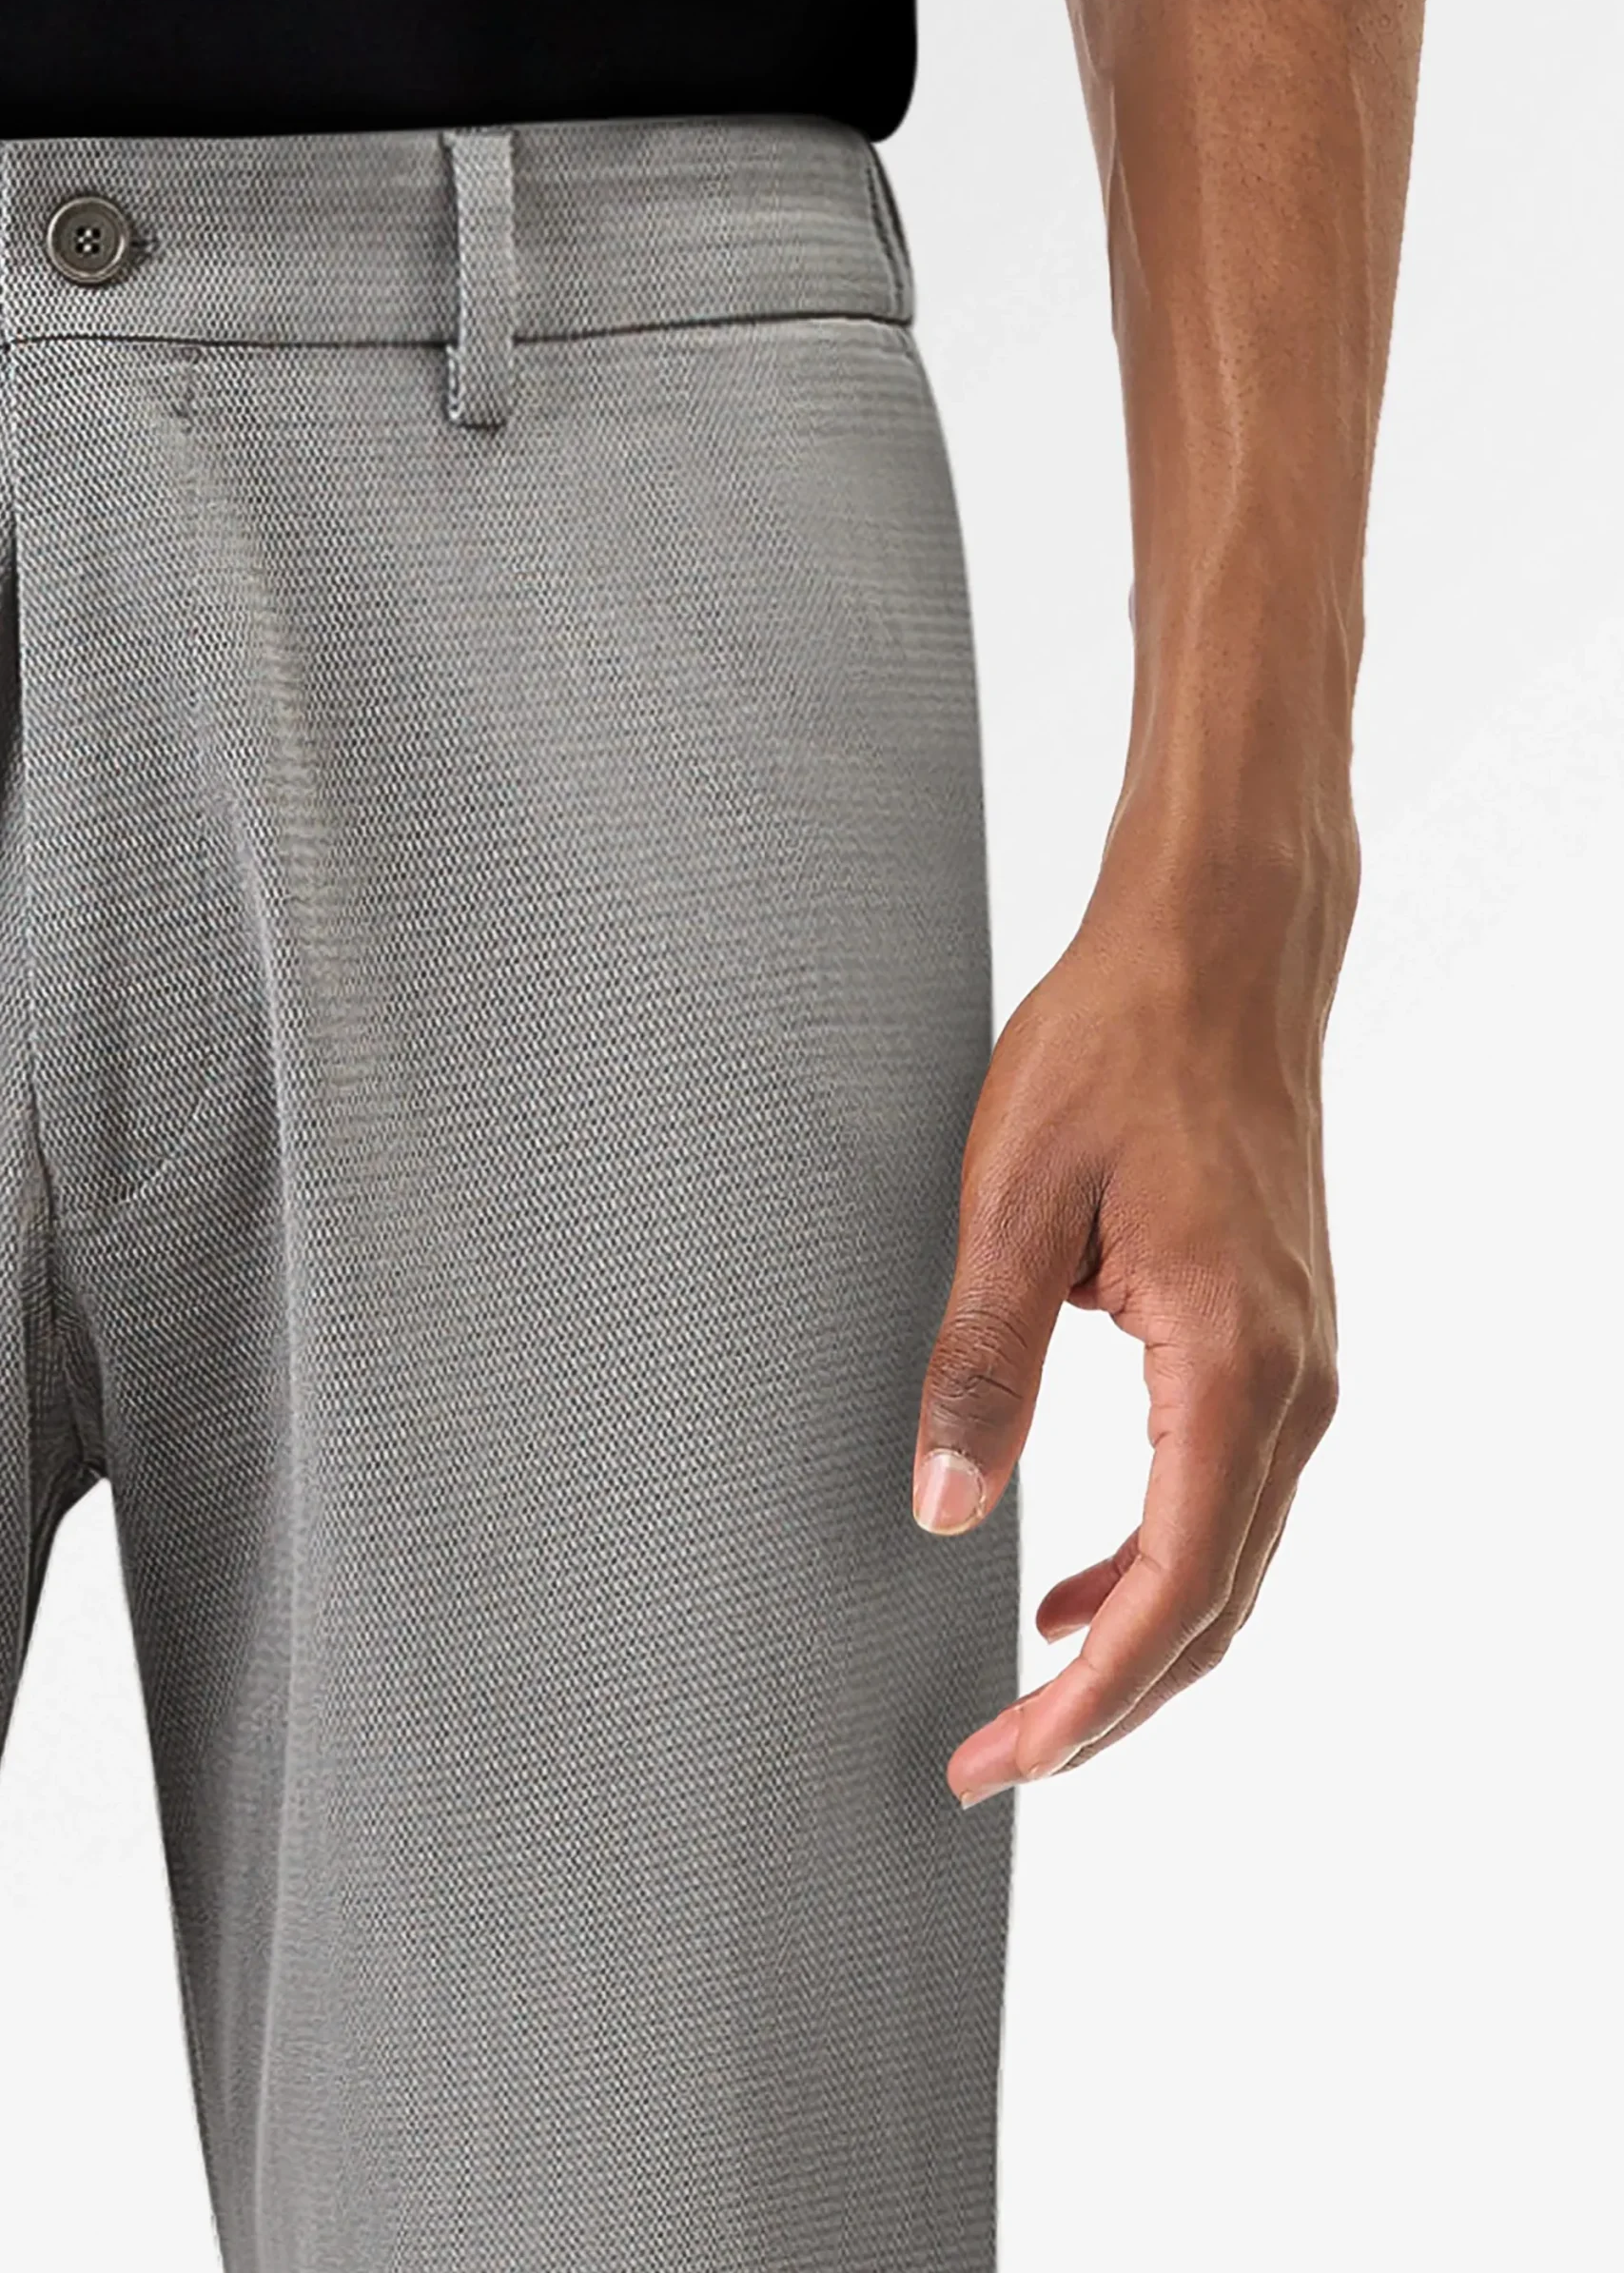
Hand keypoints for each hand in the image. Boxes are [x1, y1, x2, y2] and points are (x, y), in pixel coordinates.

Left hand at [911, 816, 1355, 1805]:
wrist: (1219, 948)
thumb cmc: (1119, 1044)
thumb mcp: (1012, 1202)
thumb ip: (979, 1367)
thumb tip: (941, 1512)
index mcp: (1228, 1361)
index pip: (1168, 1595)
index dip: (1081, 1706)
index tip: (997, 1760)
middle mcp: (1291, 1381)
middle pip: (1213, 1607)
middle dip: (1108, 1707)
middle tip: (998, 1760)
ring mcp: (1301, 1360)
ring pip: (1230, 1558)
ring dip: (1137, 1640)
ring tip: (1031, 1691)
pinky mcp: (1280, 1335)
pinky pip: (1230, 1490)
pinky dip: (1163, 1559)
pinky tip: (1079, 1575)